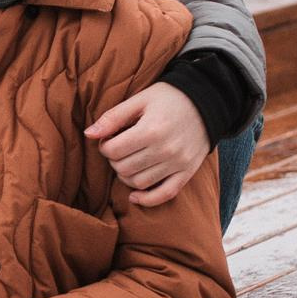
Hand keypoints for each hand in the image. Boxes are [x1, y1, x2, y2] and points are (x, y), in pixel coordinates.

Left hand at [86, 81, 208, 203]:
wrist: (207, 101)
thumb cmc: (169, 98)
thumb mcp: (140, 100)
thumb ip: (113, 117)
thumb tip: (88, 134)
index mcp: (151, 130)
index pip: (113, 151)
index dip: (104, 146)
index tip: (110, 139)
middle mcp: (165, 150)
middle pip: (124, 168)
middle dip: (114, 160)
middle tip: (119, 149)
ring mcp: (178, 163)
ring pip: (139, 183)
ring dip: (126, 176)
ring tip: (129, 162)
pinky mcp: (187, 172)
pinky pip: (164, 195)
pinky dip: (147, 199)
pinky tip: (135, 196)